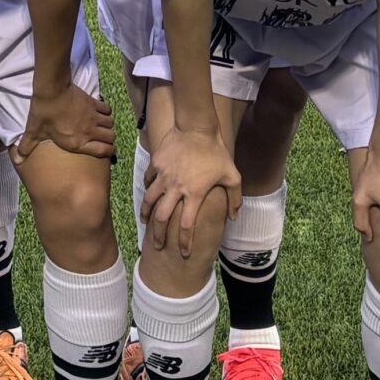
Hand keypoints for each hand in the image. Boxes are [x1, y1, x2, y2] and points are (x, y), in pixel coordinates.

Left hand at [16, 80, 116, 161]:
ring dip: (108, 126)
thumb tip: (17, 160)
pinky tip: (101, 112)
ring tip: (102, 126)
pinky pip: (107, 110)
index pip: (103, 151)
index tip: (109, 151)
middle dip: (110, 140)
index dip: (109, 152)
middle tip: (105, 139)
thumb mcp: (35, 132)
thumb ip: (28, 147)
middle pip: (110, 138)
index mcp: (77, 142)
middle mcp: (89, 132)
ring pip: (111, 125)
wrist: (52, 91)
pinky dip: (106, 112)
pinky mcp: (94, 104)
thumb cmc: (44, 114)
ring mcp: (93, 117)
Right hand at [143, 126, 240, 257]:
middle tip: (158, 244)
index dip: (185, 242)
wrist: (196, 126)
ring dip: (146, 214)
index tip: (184, 253)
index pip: (187, 226)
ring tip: (146, 222)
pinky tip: (149, 193)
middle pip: (161, 218)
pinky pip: (149, 180)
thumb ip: (234, 198)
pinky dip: (148, 189)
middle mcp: (176, 188)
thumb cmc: (216, 152)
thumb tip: (232, 217)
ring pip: (149, 200)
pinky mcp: (156, 164)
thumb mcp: (232, 175)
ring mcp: (163, 176)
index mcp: (194, 194)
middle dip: (158, 235)